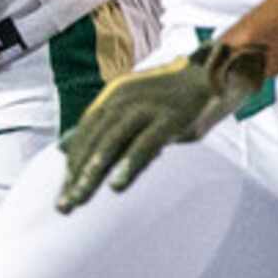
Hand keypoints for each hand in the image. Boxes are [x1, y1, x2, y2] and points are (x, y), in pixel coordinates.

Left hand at [58, 39, 266, 212]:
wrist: (214, 71)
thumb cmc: (171, 99)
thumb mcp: (132, 110)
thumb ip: (103, 129)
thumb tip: (64, 148)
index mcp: (112, 97)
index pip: (85, 133)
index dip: (72, 163)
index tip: (63, 192)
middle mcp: (123, 98)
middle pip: (93, 140)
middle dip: (76, 174)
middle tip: (65, 206)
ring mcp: (147, 106)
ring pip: (112, 142)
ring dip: (93, 172)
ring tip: (80, 197)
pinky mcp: (171, 117)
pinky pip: (145, 144)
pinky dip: (129, 164)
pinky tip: (116, 185)